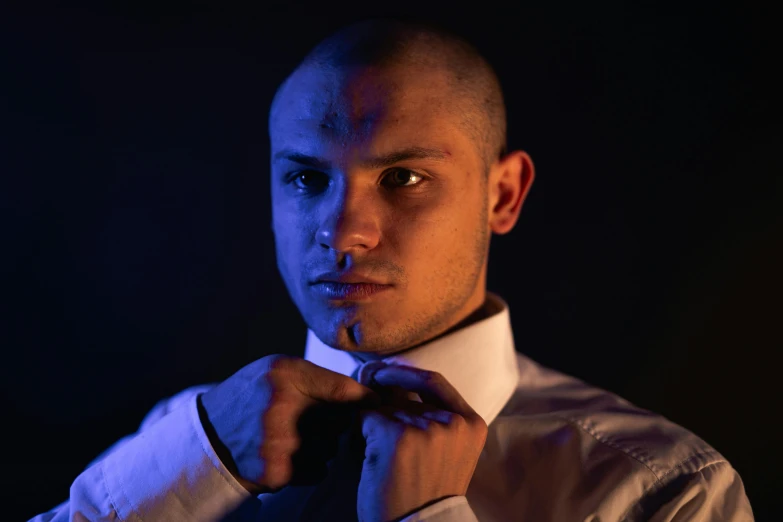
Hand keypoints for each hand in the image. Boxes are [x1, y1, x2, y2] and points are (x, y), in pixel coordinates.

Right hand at [198, 354, 380, 493]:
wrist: (210, 433)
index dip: (364, 398)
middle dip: (337, 423)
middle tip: (313, 419)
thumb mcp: (279, 370)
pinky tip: (287, 454)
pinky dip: (310, 465)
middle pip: (341, 422)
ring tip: (294, 436)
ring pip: (331, 448)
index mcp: (284, 376)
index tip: (376, 402)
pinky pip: (318, 470)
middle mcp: (281, 409)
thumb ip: (319, 377)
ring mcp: (277, 444)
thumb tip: (366, 395)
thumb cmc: (252, 396)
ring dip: (323, 445)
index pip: (342, 388)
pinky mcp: (275, 473)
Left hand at [357, 363, 487, 521]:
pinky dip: (358, 435)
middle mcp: (452, 422)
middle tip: (378, 441)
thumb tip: (393, 379)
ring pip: (383, 408)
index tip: (384, 373)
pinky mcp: (397, 435)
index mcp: (472, 424)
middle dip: (384, 413)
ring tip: (379, 461)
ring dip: (371, 428)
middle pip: (404, 398)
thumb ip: (436, 420)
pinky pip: (365, 417)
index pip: (434, 381)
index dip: (405, 375)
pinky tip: (367, 459)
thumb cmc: (425, 497)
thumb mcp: (448, 454)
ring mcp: (426, 427)